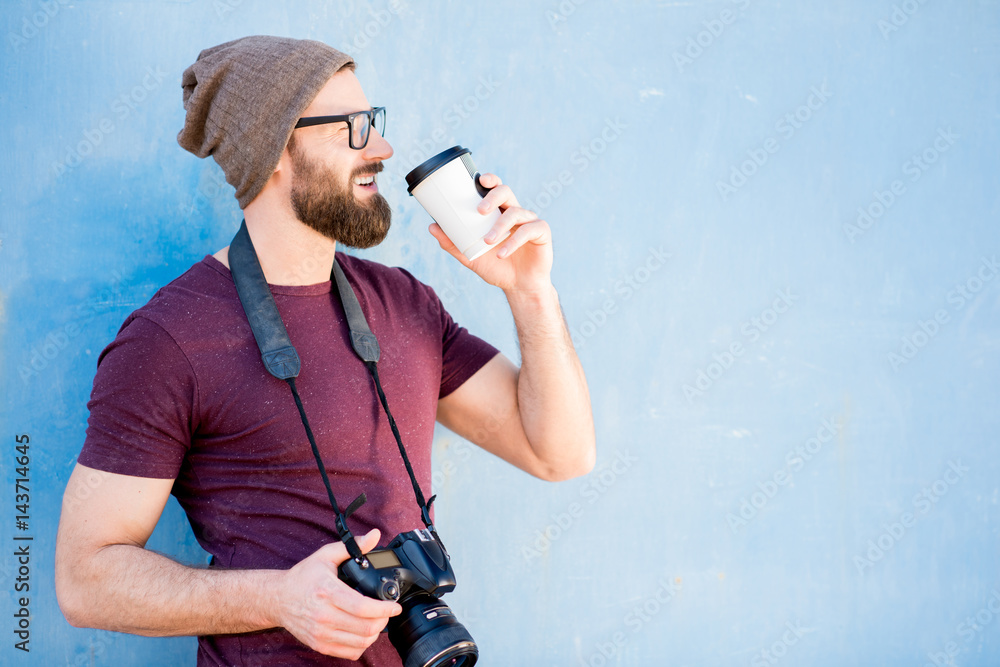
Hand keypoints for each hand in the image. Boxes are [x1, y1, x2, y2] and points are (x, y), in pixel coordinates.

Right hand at [275, 530, 400, 659]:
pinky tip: (363, 632)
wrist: (278, 599)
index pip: (362, 607)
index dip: (384, 608)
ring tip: (377, 621)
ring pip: (360, 642)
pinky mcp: (320, 645)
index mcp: (328, 592)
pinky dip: (362, 644)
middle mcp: (324, 616)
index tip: (395, 606)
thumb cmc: (302, 577)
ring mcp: (321, 633)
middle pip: (365, 627)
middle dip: (384, 620)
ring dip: (375, 633)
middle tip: (387, 612)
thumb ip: (353, 546)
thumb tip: (374, 535)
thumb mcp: (326, 555)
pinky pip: (350, 652)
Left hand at [428, 173, 553, 294]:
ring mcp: (530, 221)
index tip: (480, 180)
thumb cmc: (497, 268)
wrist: (519, 287)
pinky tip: (502, 253)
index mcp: (499, 213)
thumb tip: (432, 227)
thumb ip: (453, 243)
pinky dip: (513, 242)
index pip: (495, 189)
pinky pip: (528, 231)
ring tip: (488, 241)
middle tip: (479, 210)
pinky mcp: (542, 232)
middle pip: (506, 192)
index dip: (490, 180)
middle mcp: (515, 212)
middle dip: (492, 197)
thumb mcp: (471, 257)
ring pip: (515, 213)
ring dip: (499, 226)